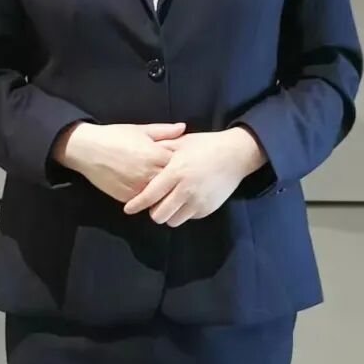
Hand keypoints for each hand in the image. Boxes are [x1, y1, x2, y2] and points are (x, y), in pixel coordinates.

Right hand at [54, 121, 187, 203]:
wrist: (88, 150)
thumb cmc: (115, 136)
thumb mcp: (141, 130)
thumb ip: (165, 131)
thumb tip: (184, 128)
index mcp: (156, 155)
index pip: (180, 164)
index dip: (183, 162)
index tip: (185, 161)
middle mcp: (149, 174)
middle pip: (173, 182)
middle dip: (176, 179)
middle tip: (179, 177)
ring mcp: (139, 189)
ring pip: (160, 195)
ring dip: (163, 191)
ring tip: (165, 186)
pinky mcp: (128, 198)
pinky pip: (144, 201)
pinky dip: (148, 198)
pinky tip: (150, 191)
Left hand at [122, 128, 265, 226]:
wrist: (236, 154)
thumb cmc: (205, 145)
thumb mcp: (181, 142)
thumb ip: (161, 149)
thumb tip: (142, 154)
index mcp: (176, 172)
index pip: (150, 195)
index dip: (137, 204)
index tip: (127, 209)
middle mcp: (186, 190)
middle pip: (159, 215)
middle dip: (153, 210)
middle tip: (154, 202)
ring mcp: (198, 201)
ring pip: (173, 220)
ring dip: (168, 214)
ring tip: (170, 201)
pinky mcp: (208, 209)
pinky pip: (188, 217)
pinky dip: (183, 212)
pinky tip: (185, 199)